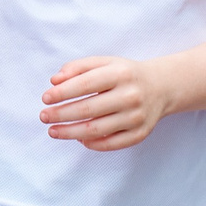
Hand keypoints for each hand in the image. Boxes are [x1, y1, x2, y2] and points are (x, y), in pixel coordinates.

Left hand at [41, 56, 174, 151]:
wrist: (161, 87)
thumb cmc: (125, 74)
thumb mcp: (105, 62)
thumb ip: (78, 67)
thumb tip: (54, 81)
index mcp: (120, 74)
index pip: (85, 84)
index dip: (62, 93)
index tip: (45, 98)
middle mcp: (130, 96)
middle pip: (88, 109)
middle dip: (61, 114)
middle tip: (44, 116)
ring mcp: (136, 117)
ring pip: (96, 130)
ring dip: (70, 132)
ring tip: (53, 131)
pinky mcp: (140, 134)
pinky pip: (111, 144)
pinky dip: (91, 144)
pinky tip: (78, 138)